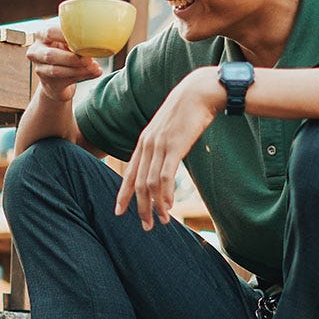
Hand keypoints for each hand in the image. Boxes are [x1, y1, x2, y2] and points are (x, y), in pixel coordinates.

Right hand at [26, 20, 103, 102]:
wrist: (58, 77)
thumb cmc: (67, 52)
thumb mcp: (69, 40)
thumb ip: (79, 37)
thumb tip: (101, 34)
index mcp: (42, 35)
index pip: (50, 32)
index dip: (66, 36)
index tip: (84, 38)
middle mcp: (36, 51)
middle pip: (50, 55)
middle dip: (71, 58)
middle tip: (89, 59)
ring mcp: (40, 68)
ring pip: (56, 70)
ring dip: (78, 69)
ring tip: (94, 67)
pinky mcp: (48, 83)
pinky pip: (64, 80)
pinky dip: (81, 76)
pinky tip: (94, 72)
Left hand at [116, 67, 220, 228]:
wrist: (199, 92)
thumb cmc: (186, 111)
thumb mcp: (168, 129)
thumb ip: (162, 145)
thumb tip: (164, 162)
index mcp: (143, 142)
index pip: (129, 173)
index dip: (123, 194)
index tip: (118, 211)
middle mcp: (147, 145)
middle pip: (137, 183)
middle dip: (139, 207)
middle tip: (145, 226)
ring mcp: (159, 146)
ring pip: (150, 184)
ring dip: (155, 206)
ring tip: (161, 221)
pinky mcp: (174, 147)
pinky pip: (165, 177)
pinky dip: (165, 195)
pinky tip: (168, 207)